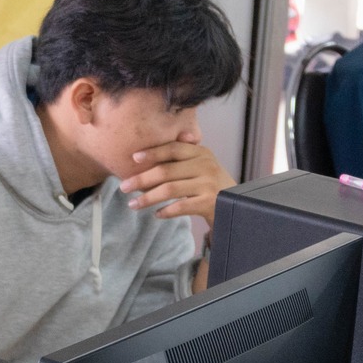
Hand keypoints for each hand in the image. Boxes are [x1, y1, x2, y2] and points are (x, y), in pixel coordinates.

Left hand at [120, 135, 234, 224]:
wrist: (238, 205)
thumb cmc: (210, 184)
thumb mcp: (200, 165)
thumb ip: (181, 157)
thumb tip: (142, 155)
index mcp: (202, 153)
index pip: (173, 149)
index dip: (153, 152)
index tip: (133, 158)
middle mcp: (206, 166)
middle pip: (166, 170)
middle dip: (141, 179)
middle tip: (123, 187)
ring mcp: (209, 185)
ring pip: (170, 189)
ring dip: (148, 198)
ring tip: (133, 204)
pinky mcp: (210, 203)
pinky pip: (181, 207)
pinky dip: (166, 211)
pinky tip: (156, 214)